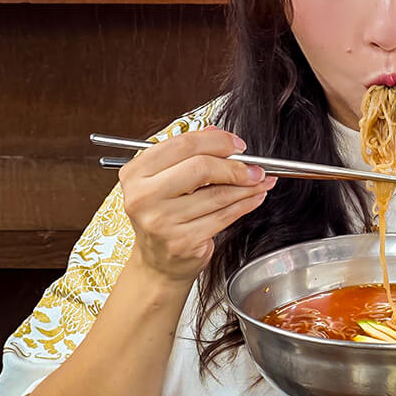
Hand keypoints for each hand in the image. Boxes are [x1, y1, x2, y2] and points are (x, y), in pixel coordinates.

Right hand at [118, 127, 276, 284]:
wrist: (157, 262)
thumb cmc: (162, 217)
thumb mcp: (165, 180)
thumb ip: (187, 154)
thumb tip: (216, 134)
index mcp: (136, 174)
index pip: (182, 145)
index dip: (217, 142)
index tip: (236, 144)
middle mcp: (144, 197)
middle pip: (200, 168)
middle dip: (235, 165)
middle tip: (253, 166)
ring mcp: (162, 221)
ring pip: (217, 194)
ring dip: (246, 186)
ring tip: (259, 180)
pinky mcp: (183, 241)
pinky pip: (223, 216)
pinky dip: (244, 204)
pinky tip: (253, 197)